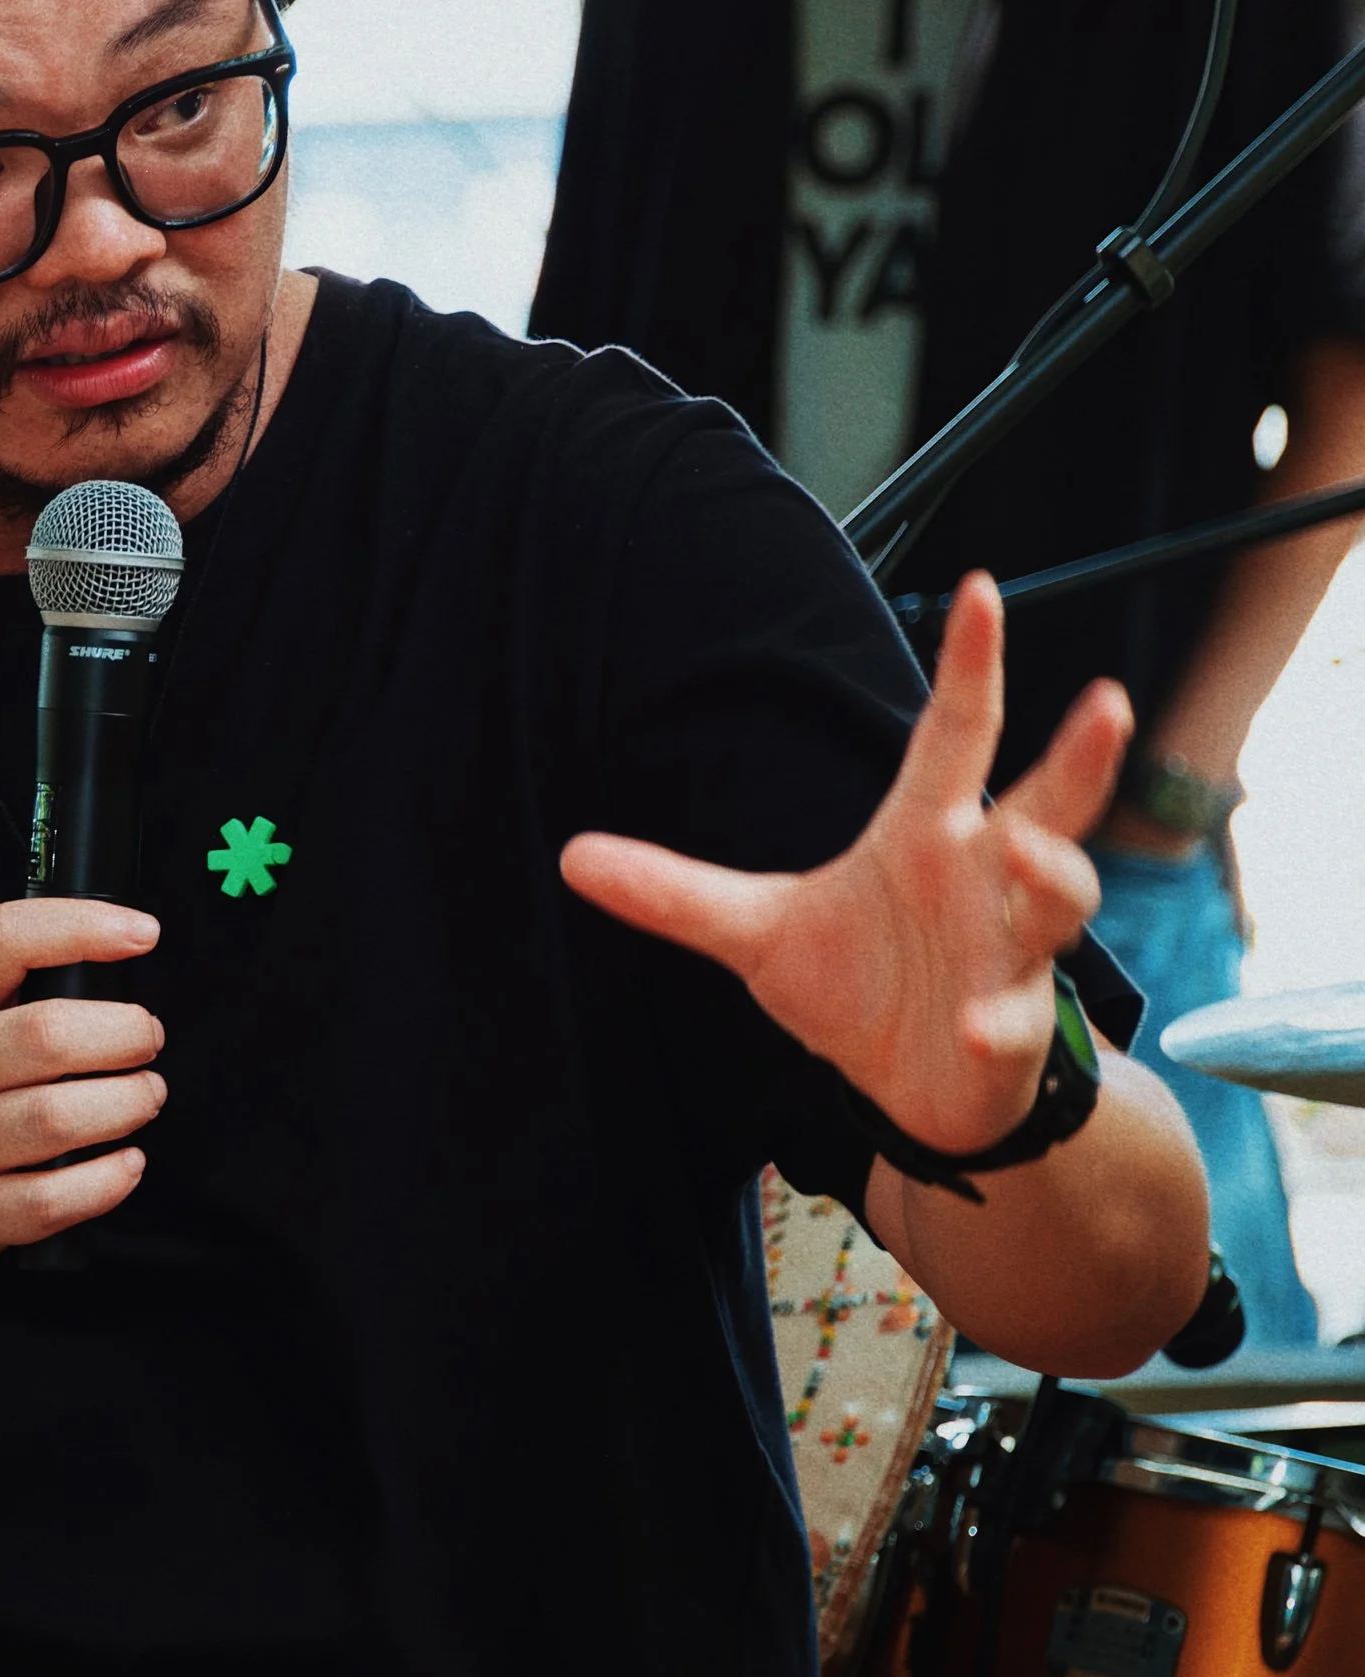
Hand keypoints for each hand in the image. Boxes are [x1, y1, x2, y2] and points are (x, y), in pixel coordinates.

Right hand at [0, 897, 165, 1302]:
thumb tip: (104, 956)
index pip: (2, 941)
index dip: (82, 927)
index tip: (142, 931)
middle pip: (44, 1035)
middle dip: (123, 1033)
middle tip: (146, 1039)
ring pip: (55, 1118)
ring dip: (126, 1103)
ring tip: (144, 1096)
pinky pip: (51, 1198)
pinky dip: (106, 1180)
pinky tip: (124, 1163)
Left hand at [560, 573, 1130, 1159]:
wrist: (912, 1088)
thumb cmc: (858, 985)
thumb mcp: (755, 932)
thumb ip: (674, 893)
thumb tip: (570, 855)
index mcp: (926, 834)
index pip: (955, 733)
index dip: (970, 664)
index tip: (981, 588)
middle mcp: (984, 880)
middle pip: (1047, 804)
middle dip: (1081, 757)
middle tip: (1105, 699)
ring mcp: (1007, 955)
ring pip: (1057, 899)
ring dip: (1050, 877)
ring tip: (1023, 852)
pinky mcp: (1010, 1030)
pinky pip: (1013, 1019)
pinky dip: (997, 1020)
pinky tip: (975, 1025)